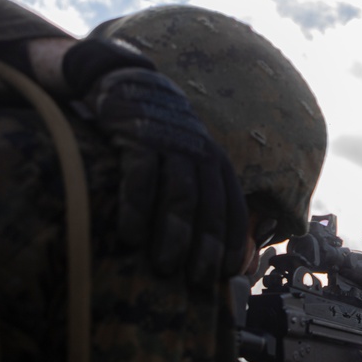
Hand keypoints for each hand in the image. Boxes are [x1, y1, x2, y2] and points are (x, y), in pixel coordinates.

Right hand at [63, 39, 247, 284]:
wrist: (126, 81)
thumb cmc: (160, 137)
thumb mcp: (189, 160)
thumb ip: (202, 194)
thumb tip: (212, 242)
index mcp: (218, 163)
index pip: (234, 208)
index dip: (233, 241)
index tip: (229, 273)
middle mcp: (201, 152)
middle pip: (209, 206)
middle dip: (205, 246)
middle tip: (197, 280)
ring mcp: (171, 142)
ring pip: (180, 195)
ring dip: (174, 234)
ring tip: (165, 267)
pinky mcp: (139, 135)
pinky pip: (141, 176)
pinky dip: (137, 207)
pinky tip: (130, 236)